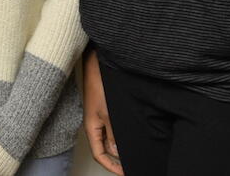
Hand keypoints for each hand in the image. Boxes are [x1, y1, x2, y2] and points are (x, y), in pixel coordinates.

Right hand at [83, 50, 123, 174]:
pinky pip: (116, 125)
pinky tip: (135, 132)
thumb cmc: (99, 86)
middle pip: (107, 147)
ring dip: (123, 144)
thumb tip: (118, 152)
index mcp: (92, 127)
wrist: (98, 64)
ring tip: (137, 149)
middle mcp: (96, 123)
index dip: (112, 166)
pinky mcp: (108, 108)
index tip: (126, 172)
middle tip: (135, 163)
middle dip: (120, 156)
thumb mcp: (108, 114)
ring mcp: (102, 115)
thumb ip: (113, 134)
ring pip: (113, 136)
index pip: (99, 154)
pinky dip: (124, 132)